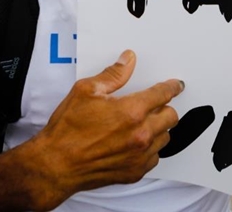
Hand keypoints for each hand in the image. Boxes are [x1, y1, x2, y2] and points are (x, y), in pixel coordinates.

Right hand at [24, 50, 182, 209]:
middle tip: (152, 106)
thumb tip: (128, 60)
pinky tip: (133, 143)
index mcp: (132, 111)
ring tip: (139, 125)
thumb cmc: (68, 130)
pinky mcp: (135, 171)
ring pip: (164, 137)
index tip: (176, 85)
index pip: (163, 94)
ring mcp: (139, 155)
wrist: (56, 165)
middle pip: (171, 117)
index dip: (172, 87)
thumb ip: (113, 74)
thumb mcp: (86, 91)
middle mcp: (141, 134)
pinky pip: (154, 157)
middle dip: (164, 108)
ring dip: (157, 129)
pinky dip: (148, 148)